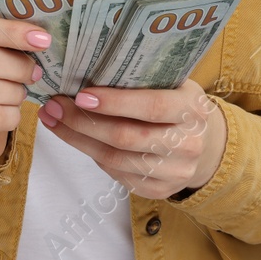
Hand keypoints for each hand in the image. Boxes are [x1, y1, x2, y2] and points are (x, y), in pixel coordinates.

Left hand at [36, 78, 224, 199]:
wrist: (206, 146)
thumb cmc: (179, 105)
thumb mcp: (174, 85)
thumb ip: (143, 79)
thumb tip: (88, 68)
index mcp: (192, 109)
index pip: (152, 107)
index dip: (115, 103)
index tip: (81, 95)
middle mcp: (187, 143)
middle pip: (126, 137)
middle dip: (83, 121)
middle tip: (54, 106)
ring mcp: (174, 172)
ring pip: (115, 159)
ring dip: (78, 139)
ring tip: (54, 121)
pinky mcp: (159, 191)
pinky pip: (117, 174)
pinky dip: (92, 155)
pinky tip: (77, 138)